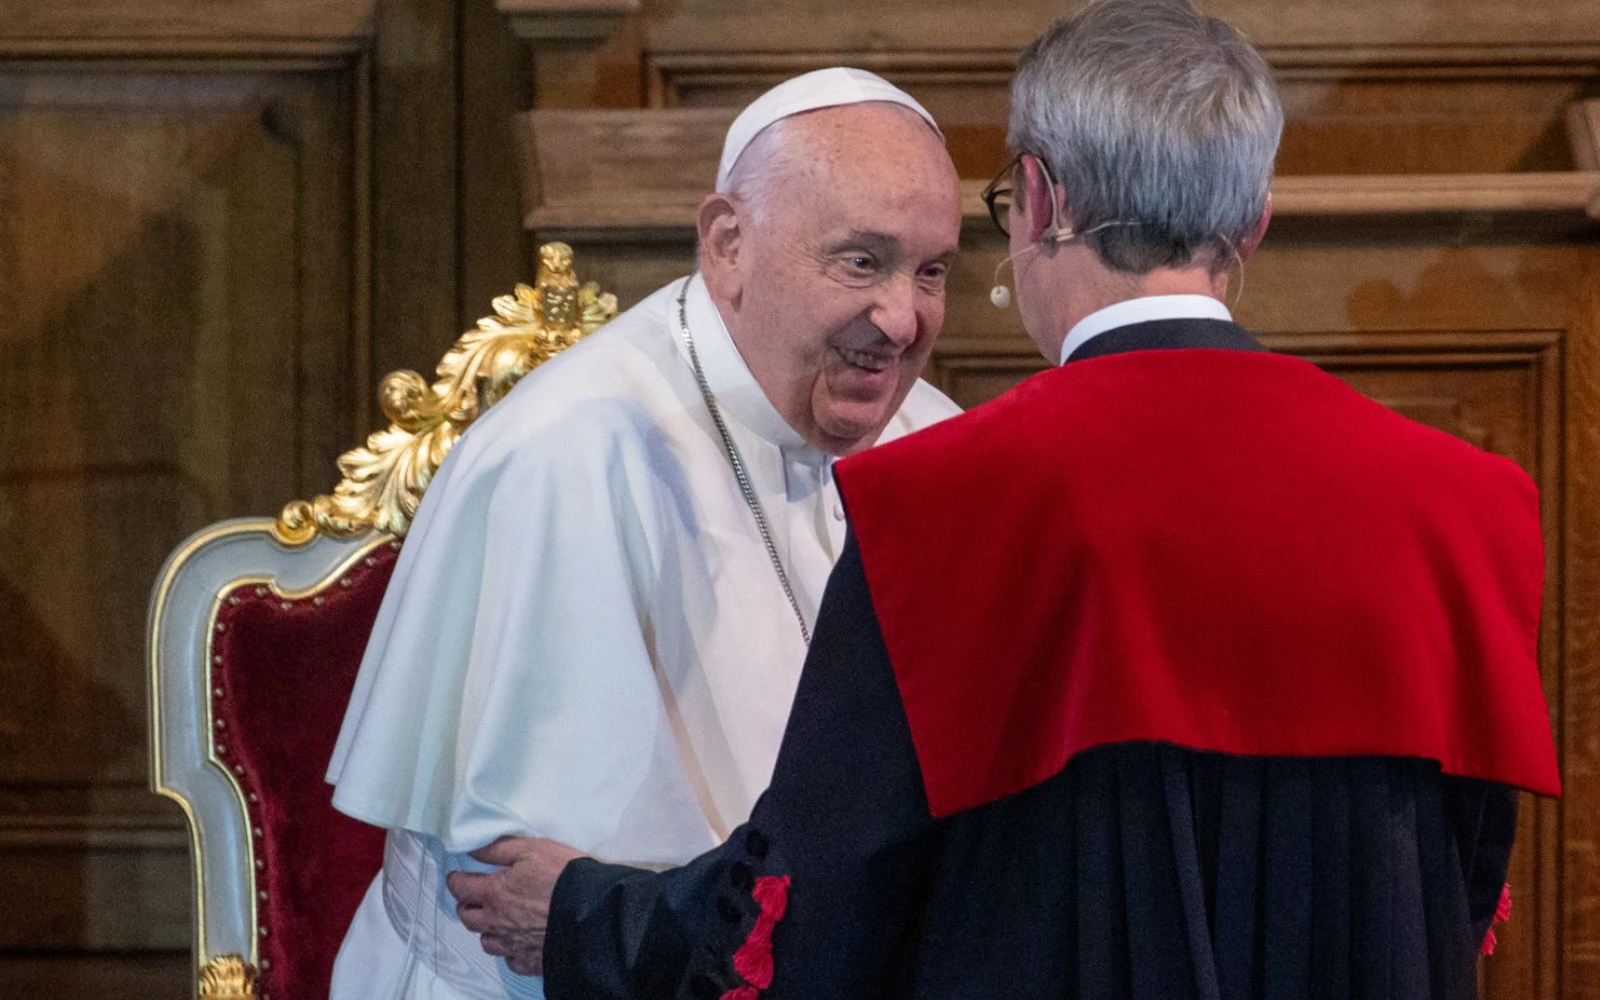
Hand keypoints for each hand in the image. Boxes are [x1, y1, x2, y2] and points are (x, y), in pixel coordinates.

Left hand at [445, 836, 586, 976]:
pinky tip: (518, 942)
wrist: (594, 910)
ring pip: (487, 942)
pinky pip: (510, 961)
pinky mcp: (531, 961)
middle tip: (475, 897)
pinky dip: (510, 951)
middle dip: (467, 906)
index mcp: (495, 894)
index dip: (456, 880)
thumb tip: (472, 848)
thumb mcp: (532, 849)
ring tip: (497, 921)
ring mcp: (514, 945)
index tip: (457, 876)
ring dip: (487, 931)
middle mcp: (498, 922)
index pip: (461, 888)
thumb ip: (499, 848)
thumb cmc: (564, 876)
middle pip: (468, 919)